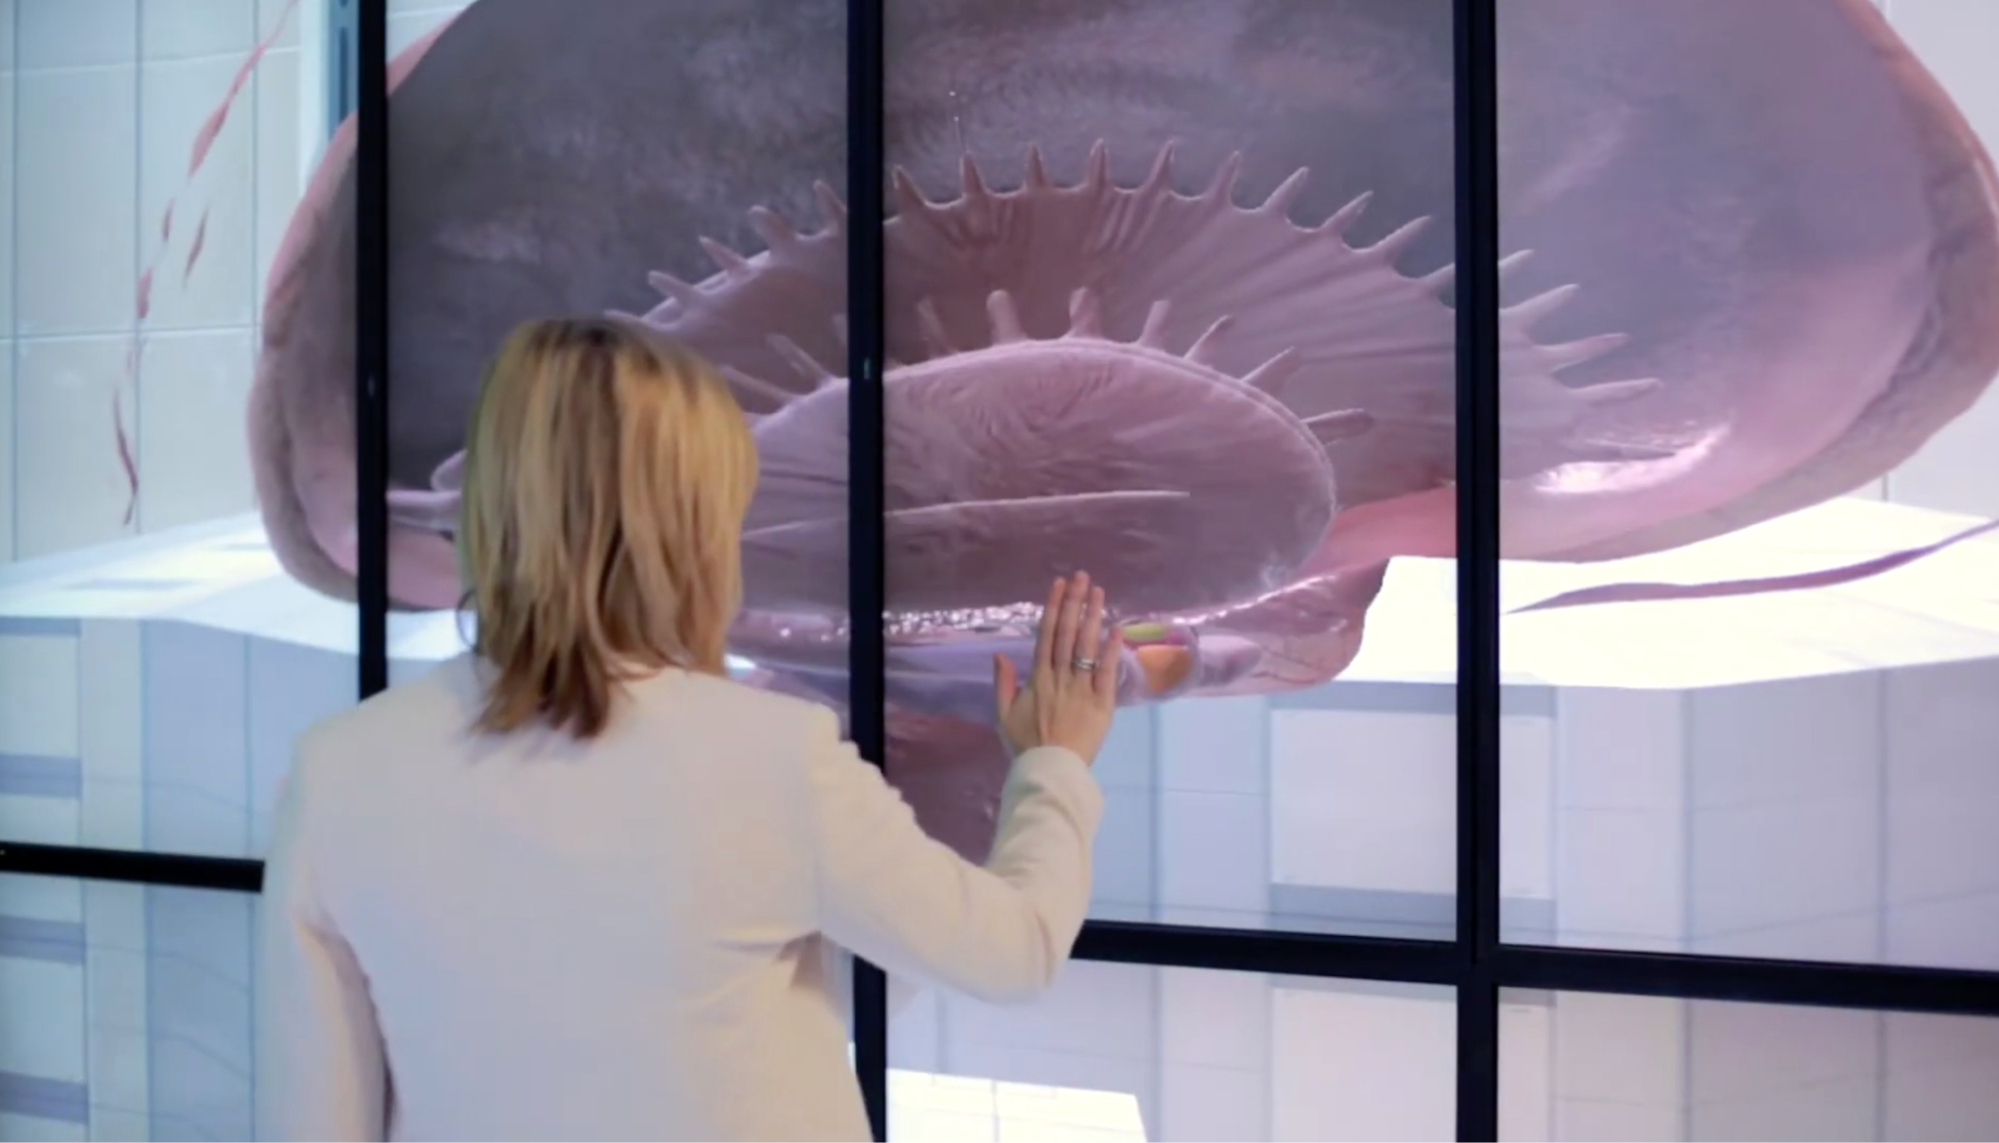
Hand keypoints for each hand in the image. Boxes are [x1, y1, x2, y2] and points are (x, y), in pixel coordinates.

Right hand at [992, 572, 1123, 762]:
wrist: (1050, 771)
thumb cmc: (1026, 746)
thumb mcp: (1004, 715)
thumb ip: (1004, 684)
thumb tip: (999, 654)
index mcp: (1037, 678)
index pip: (1047, 635)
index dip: (1053, 608)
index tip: (1059, 585)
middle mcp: (1060, 677)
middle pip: (1068, 633)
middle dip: (1075, 603)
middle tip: (1082, 576)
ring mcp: (1082, 688)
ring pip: (1087, 646)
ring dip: (1092, 616)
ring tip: (1099, 592)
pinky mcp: (1102, 703)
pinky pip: (1106, 673)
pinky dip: (1111, 650)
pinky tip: (1115, 628)